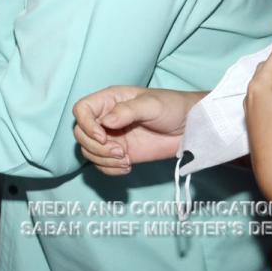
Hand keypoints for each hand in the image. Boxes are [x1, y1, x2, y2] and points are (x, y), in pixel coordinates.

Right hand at [72, 86, 205, 175]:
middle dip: (96, 147)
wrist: (191, 128)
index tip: (103, 136)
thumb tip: (105, 122)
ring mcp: (112, 137)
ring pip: (89, 151)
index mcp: (109, 101)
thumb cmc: (172, 107)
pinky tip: (127, 167)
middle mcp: (106, 119)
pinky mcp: (121, 154)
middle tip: (120, 152)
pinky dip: (110, 169)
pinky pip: (102, 165)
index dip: (86, 125)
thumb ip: (127, 111)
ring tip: (126, 160)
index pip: (81, 110)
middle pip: (81, 134)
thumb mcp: (151, 105)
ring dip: (103, 160)